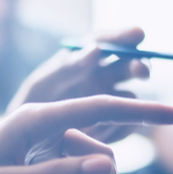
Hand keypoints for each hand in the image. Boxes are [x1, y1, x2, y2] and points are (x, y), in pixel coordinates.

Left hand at [6, 28, 152, 143]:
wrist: (31, 139)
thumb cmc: (34, 103)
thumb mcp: (44, 83)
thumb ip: (69, 67)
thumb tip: (96, 50)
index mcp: (85, 59)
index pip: (107, 41)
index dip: (124, 36)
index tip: (138, 34)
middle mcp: (103, 75)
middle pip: (129, 65)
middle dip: (139, 65)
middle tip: (142, 71)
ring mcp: (111, 100)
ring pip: (131, 97)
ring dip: (127, 105)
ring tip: (98, 122)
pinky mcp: (114, 124)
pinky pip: (127, 125)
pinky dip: (118, 129)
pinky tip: (96, 138)